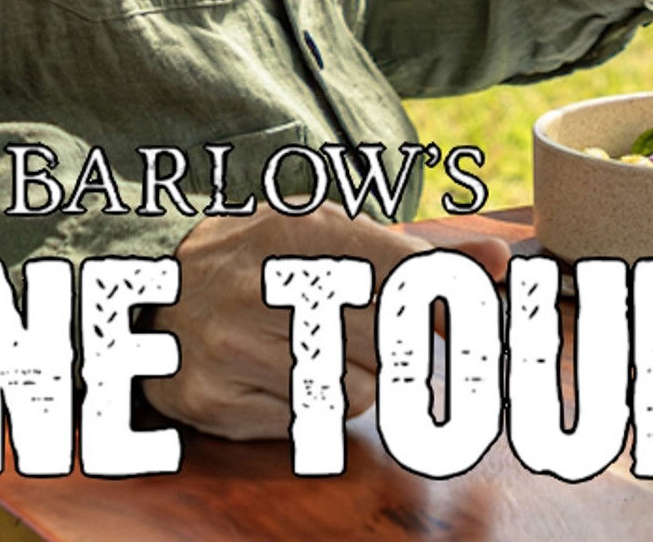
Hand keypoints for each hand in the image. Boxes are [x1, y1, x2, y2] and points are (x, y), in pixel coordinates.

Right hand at [141, 202, 509, 438]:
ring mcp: (235, 347)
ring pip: (357, 390)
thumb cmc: (260, 259)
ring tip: (318, 347)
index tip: (469, 309)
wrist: (153, 297)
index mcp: (292, 229)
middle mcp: (262, 286)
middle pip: (390, 340)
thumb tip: (500, 260)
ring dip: (357, 378)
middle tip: (372, 328)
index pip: (402, 269)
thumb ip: (415, 249)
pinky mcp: (218, 401)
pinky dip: (312, 405)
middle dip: (397, 342)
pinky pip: (309, 423)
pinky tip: (281, 374)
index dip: (446, 296)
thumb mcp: (326, 231)